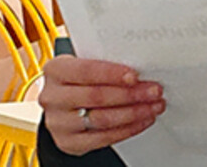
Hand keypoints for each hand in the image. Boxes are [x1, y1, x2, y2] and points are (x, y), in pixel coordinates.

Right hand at [39, 55, 165, 155]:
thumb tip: (139, 67)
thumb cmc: (78, 81)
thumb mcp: (84, 65)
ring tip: (153, 106)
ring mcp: (58, 122)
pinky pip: (103, 138)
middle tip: (153, 91)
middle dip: (131, 94)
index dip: (112, 73)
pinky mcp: (69, 142)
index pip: (85, 71)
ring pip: (102, 119)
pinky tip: (142, 120)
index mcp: (55, 70)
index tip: (135, 76)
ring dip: (134, 113)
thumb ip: (104, 64)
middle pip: (96, 96)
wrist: (63, 107)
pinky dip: (128, 129)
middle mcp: (53, 97)